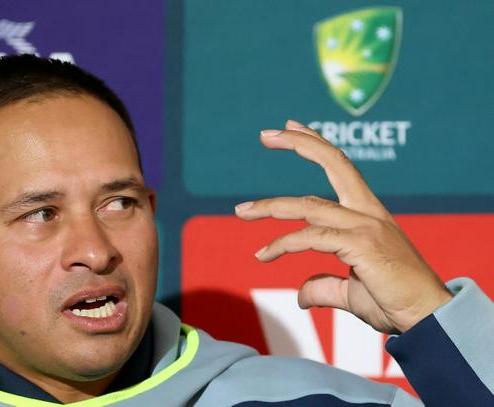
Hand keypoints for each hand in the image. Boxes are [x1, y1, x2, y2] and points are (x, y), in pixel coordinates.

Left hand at [234, 120, 451, 333]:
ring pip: (308, 205)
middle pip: (333, 164)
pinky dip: (282, 245)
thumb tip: (300, 295)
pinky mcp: (361, 245)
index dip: (316, 144)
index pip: (340, 167)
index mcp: (369, 214)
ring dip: (270, 207)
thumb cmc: (395, 301)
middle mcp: (368, 212)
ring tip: (241, 212)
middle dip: (299, 143)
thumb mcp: (352, 291)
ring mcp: (366, 226)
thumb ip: (324, 286)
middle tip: (265, 133)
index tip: (292, 128)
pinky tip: (263, 255)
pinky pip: (310, 238)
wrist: (429, 319)